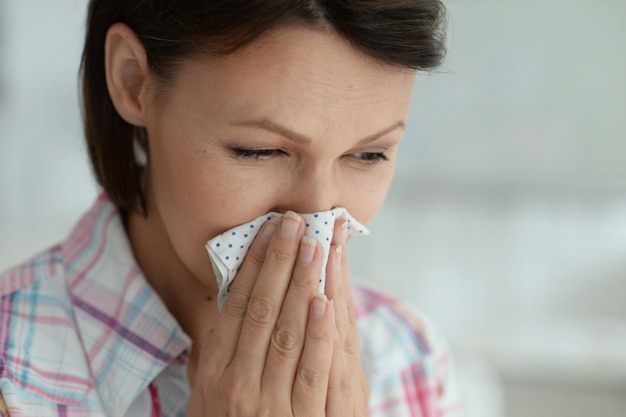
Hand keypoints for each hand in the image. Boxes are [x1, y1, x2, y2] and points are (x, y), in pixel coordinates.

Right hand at [186, 211, 367, 415]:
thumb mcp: (207, 397)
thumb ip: (213, 355)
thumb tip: (221, 306)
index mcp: (213, 372)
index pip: (235, 307)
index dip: (253, 267)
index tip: (267, 232)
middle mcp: (235, 383)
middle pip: (260, 310)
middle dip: (279, 262)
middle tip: (294, 222)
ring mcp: (265, 403)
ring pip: (284, 332)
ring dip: (300, 284)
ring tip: (313, 244)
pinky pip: (308, 372)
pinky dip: (315, 333)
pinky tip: (322, 300)